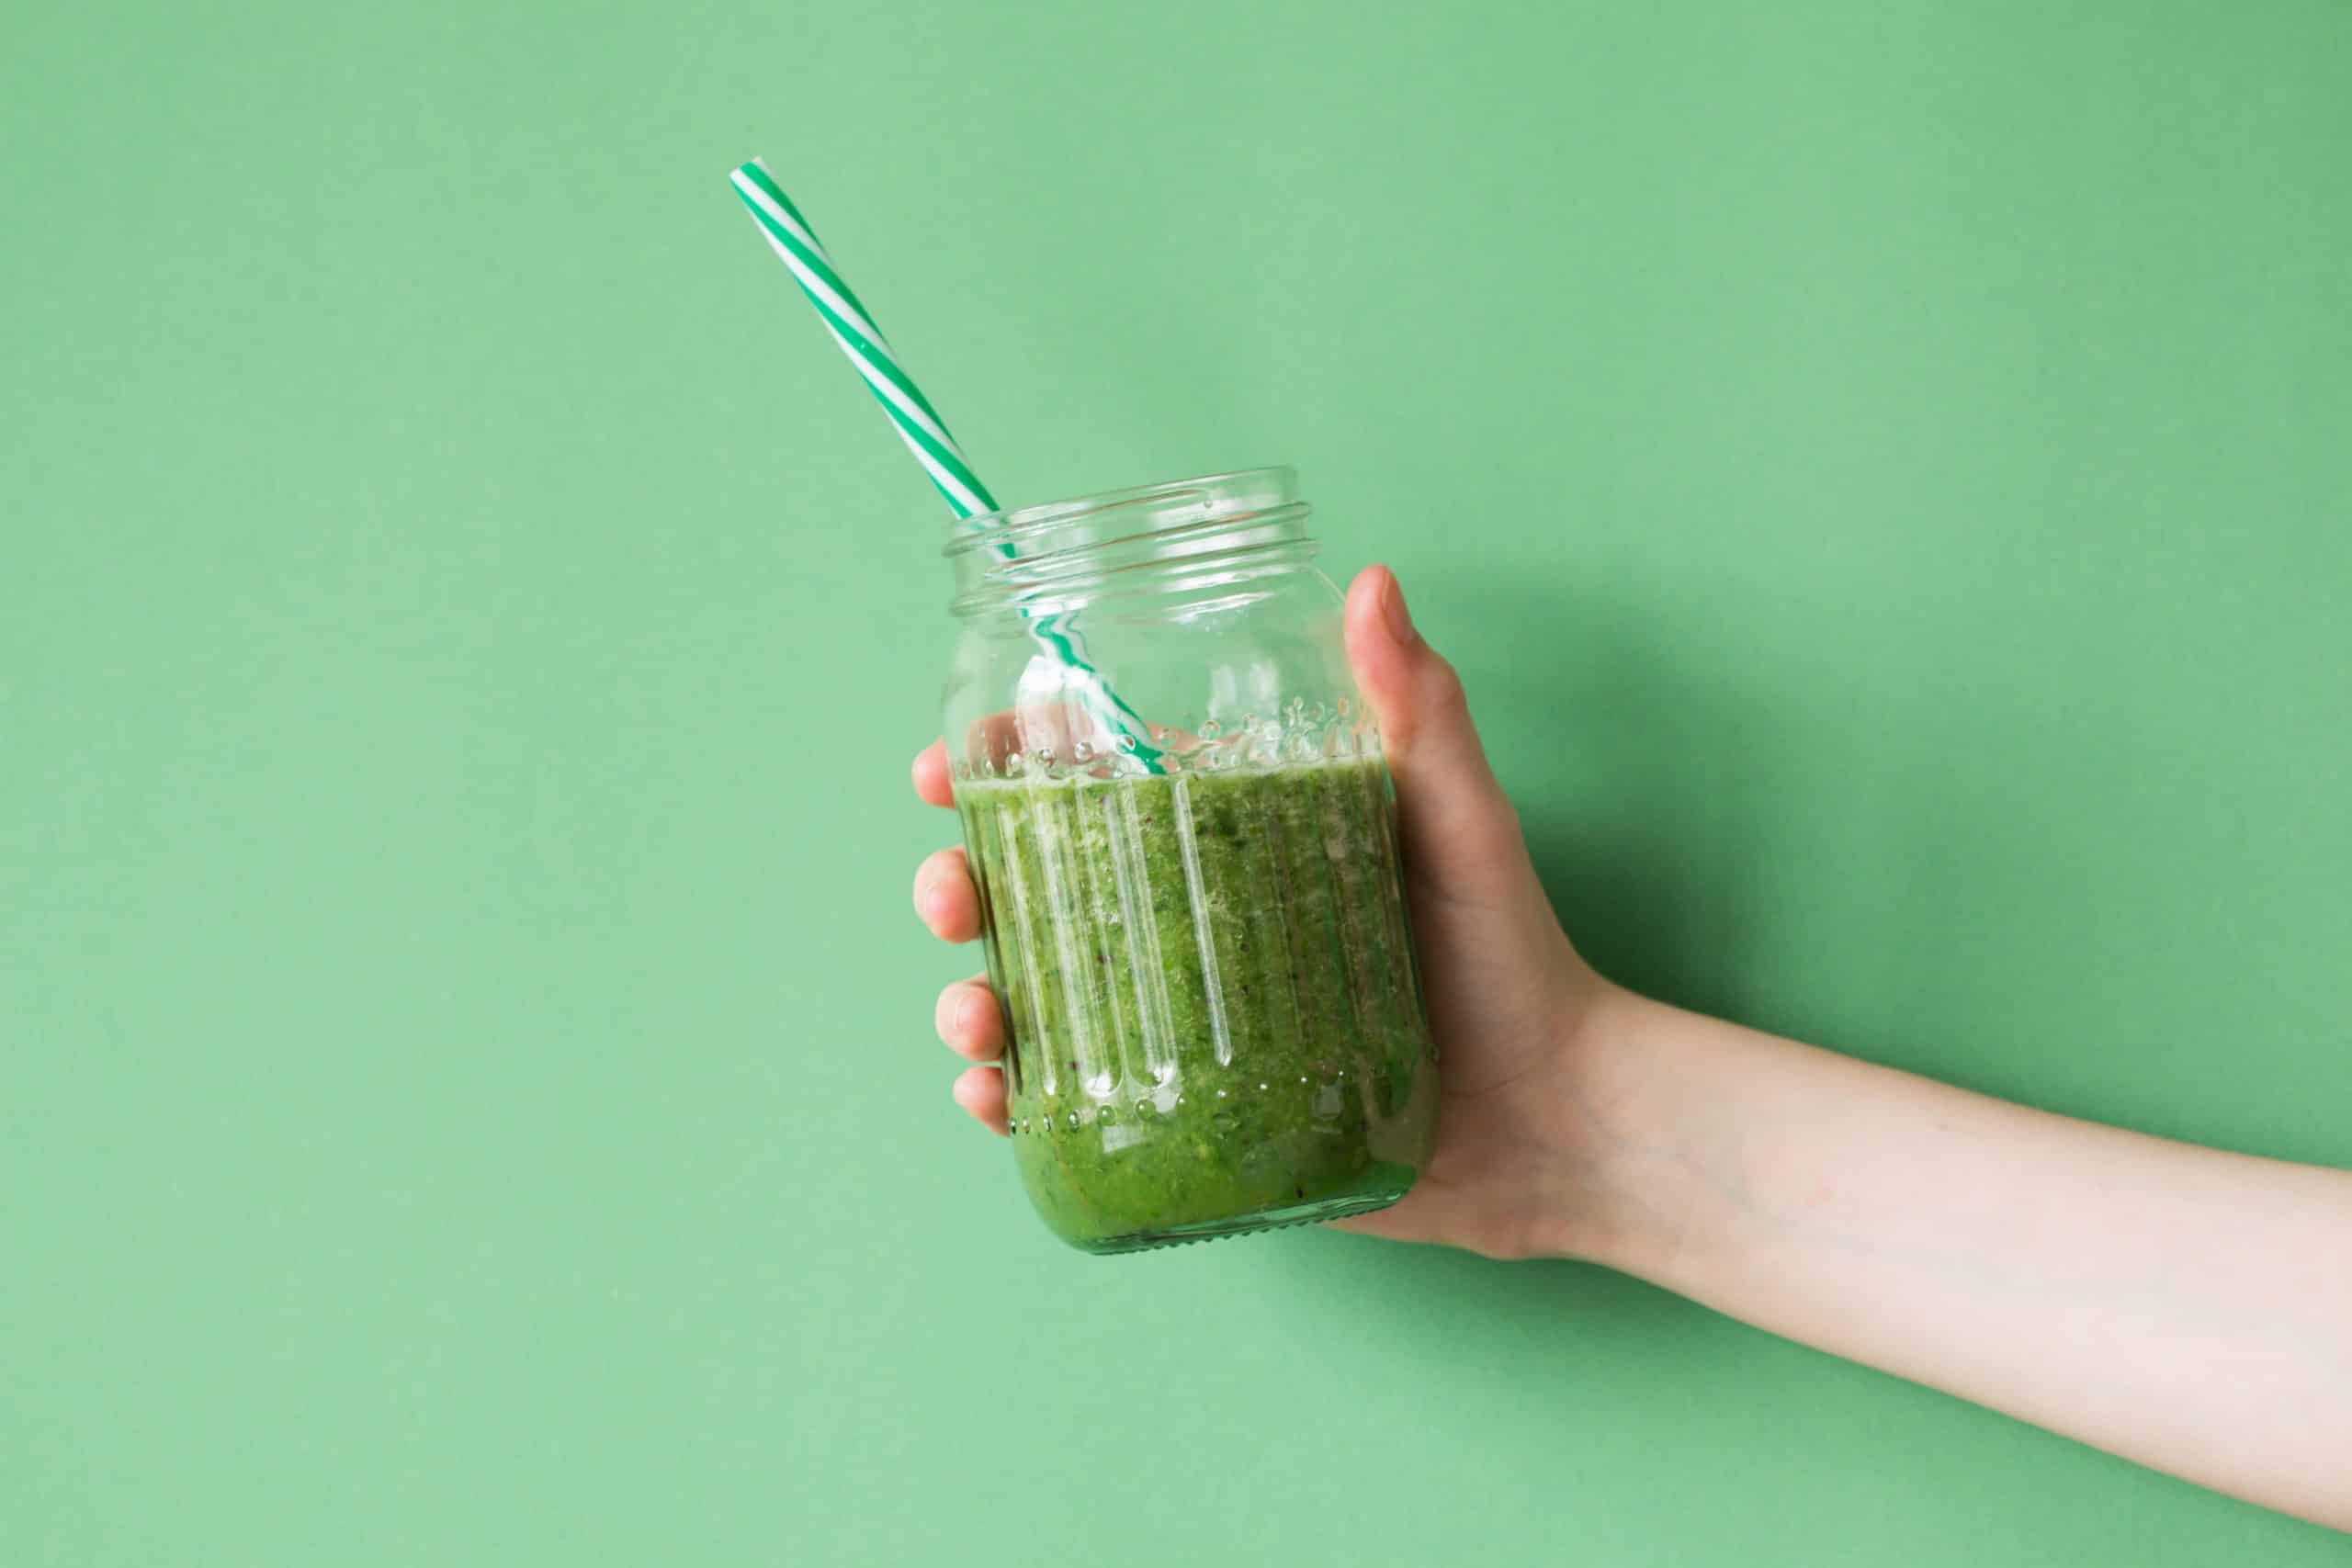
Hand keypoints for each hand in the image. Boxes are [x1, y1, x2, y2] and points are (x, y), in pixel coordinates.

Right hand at [909, 564, 1617, 1259]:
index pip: (1092, 788)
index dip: (1007, 769)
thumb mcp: (1461, 821)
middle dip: (960, 882)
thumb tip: (1373, 582)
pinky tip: (995, 1093)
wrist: (1556, 1120)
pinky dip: (1010, 1100)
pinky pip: (1072, 1106)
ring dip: (971, 996)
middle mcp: (1189, 928)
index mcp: (1232, 841)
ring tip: (976, 1009)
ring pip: (1034, 999)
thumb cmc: (1513, 956)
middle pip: (1033, 891)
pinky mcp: (1188, 1116)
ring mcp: (1181, 1026)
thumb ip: (1420, 711)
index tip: (958, 760)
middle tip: (953, 889)